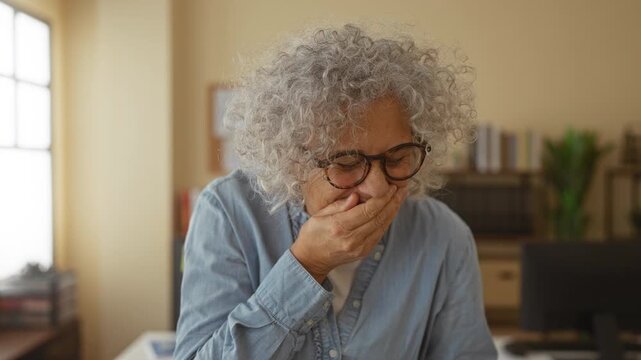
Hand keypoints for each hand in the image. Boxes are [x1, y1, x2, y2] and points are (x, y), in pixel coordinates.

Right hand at [290, 185, 406, 282]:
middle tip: (402, 189)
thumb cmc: (312, 233)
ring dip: (393, 211)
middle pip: (378, 218)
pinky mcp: (364, 252)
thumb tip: (357, 196)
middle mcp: (351, 239)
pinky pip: (379, 233)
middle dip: (392, 202)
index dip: (382, 198)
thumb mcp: (319, 215)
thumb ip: (339, 205)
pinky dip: (386, 220)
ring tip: (400, 197)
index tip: (391, 187)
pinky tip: (391, 210)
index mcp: (339, 226)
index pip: (367, 210)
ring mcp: (359, 247)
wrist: (311, 259)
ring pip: (382, 226)